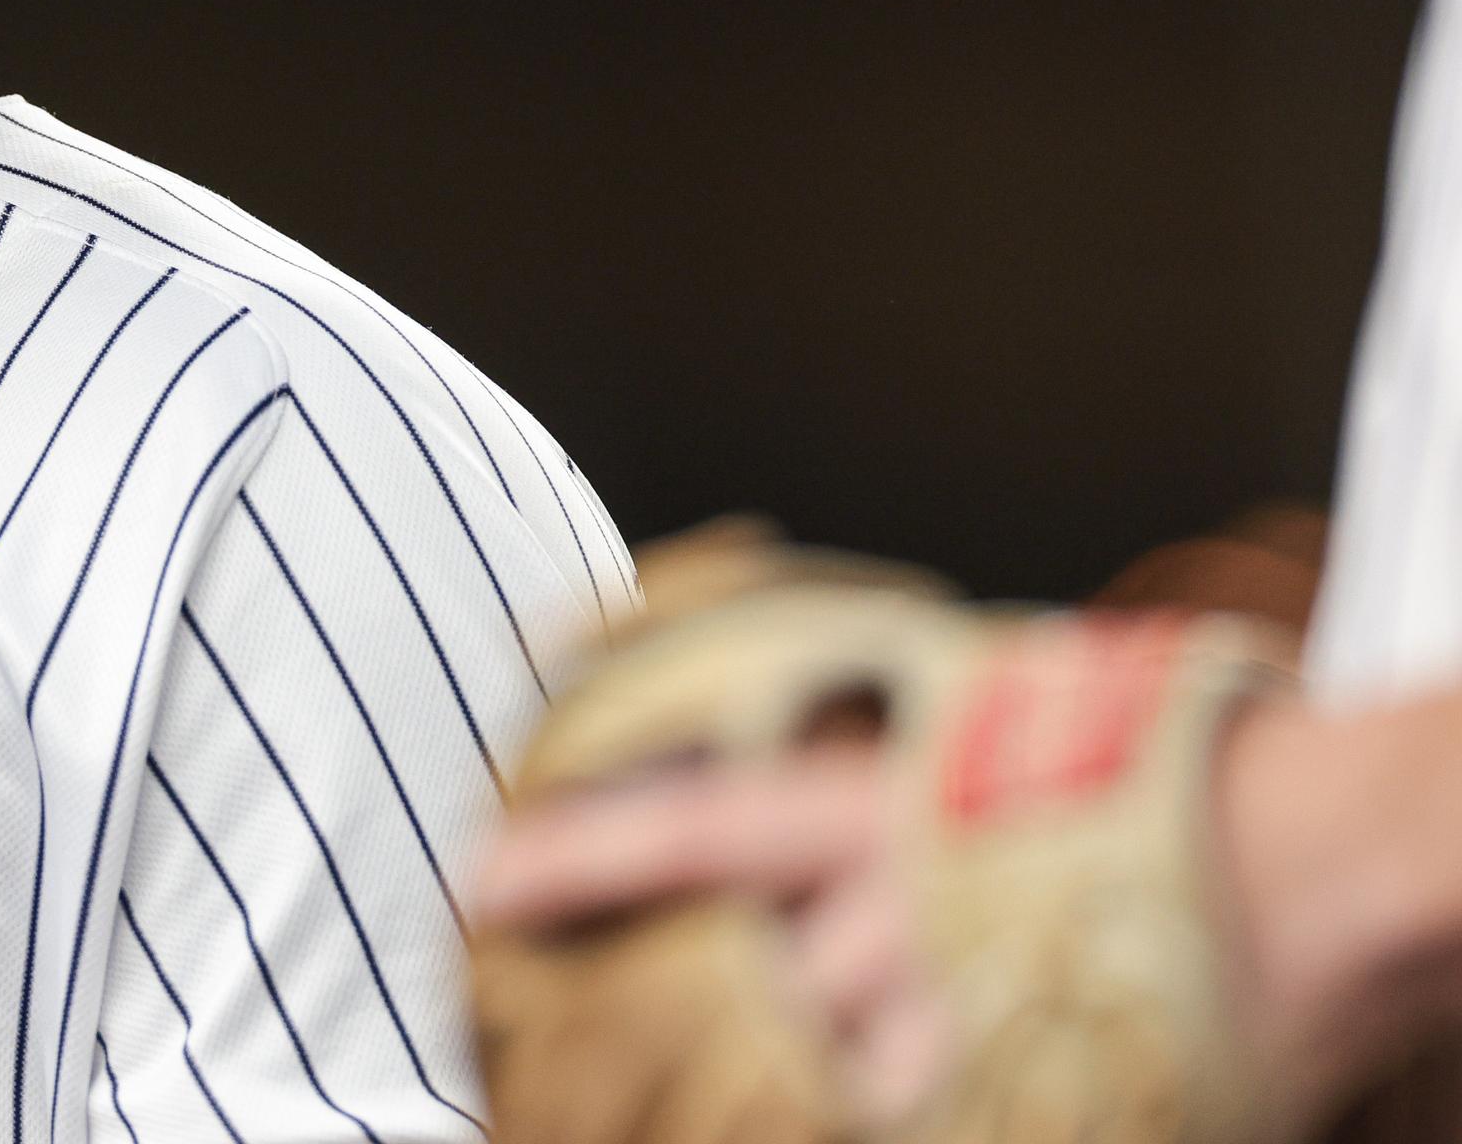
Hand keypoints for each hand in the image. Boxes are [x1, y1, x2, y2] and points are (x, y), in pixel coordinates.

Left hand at [478, 670, 1461, 1137]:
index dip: (576, 859)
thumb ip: (899, 763)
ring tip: (751, 1098)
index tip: (478, 886)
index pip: (689, 832)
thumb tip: (823, 791)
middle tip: (571, 1061)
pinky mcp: (1049, 1091)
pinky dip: (910, 1114)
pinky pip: (943, 1122)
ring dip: (796, 1091)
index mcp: (885, 811)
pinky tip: (893, 1105)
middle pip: (745, 990)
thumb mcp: (1003, 718)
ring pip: (831, 1079)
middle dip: (675, 1024)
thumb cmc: (1176, 756)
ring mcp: (977, 1013)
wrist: (1342, 840)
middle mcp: (907, 914)